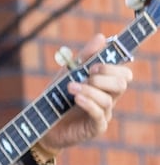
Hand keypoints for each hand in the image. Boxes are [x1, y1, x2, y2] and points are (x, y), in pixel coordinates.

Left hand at [43, 34, 130, 151]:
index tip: (93, 66)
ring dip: (89, 90)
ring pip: (108, 99)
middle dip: (103, 77)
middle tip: (85, 75)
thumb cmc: (57, 96)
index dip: (113, 67)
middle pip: (121, 84)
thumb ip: (85, 57)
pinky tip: (77, 99)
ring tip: (70, 87)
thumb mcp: (68, 73)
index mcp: (105, 85)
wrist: (41, 122)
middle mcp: (108, 98)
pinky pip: (99, 115)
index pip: (124, 73)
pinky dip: (89, 104)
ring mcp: (103, 114)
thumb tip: (101, 37)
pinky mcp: (95, 127)